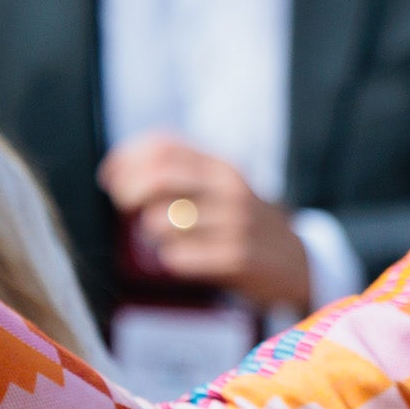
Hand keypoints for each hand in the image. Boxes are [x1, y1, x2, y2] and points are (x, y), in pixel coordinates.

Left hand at [99, 135, 311, 310]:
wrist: (298, 262)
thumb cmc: (241, 223)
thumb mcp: (221, 187)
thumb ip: (179, 173)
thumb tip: (114, 171)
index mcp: (222, 166)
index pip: (162, 146)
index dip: (125, 159)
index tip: (110, 178)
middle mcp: (230, 188)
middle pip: (158, 177)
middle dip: (128, 193)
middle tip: (126, 208)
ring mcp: (236, 222)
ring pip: (161, 221)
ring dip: (153, 232)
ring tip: (168, 237)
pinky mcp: (237, 257)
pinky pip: (178, 257)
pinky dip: (172, 259)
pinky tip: (184, 259)